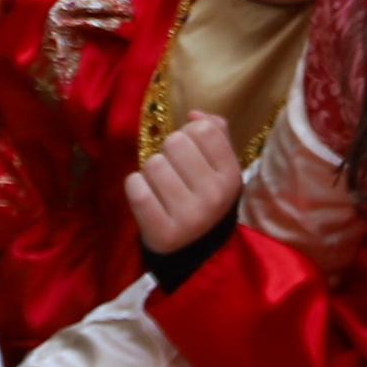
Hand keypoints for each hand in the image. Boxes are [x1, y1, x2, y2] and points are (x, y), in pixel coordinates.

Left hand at [125, 112, 245, 251]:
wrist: (197, 253)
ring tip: (161, 187)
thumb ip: (215, 135)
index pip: (204, 130)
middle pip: (175, 142)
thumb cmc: (205, 199)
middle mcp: (213, 197)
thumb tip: (194, 113)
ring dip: (151, 172)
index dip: (191, 133)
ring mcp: (188, 217)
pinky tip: (147, 196)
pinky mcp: (161, 232)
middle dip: (169, 152)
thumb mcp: (220, 169)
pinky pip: (136, 188)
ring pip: (153, 164)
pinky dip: (136, 186)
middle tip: (174, 172)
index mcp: (231, 177)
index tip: (191, 151)